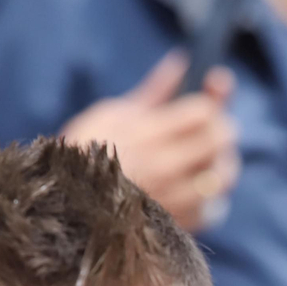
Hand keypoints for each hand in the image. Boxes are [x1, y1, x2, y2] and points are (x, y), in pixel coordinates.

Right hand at [60, 51, 240, 231]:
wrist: (64, 205)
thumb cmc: (84, 152)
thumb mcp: (113, 112)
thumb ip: (156, 90)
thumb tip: (183, 60)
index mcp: (147, 133)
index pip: (204, 112)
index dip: (211, 104)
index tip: (206, 105)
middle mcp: (163, 167)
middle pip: (219, 140)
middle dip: (220, 130)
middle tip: (210, 131)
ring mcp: (171, 199)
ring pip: (222, 176)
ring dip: (221, 164)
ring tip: (206, 160)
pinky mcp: (175, 224)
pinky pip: (213, 208)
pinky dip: (212, 197)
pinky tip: (197, 189)